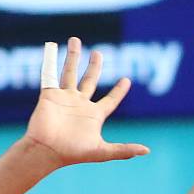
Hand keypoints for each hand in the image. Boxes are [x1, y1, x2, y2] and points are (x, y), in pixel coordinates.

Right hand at [24, 37, 151, 167]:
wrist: (46, 152)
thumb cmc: (73, 153)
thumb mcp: (102, 152)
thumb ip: (124, 150)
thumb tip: (146, 151)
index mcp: (94, 115)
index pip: (110, 100)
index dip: (118, 91)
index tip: (127, 80)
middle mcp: (79, 104)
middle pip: (89, 80)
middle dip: (94, 66)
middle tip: (98, 53)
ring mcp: (64, 98)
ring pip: (69, 72)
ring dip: (73, 56)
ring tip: (75, 40)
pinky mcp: (49, 95)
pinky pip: (49, 74)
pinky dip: (50, 60)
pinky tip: (51, 47)